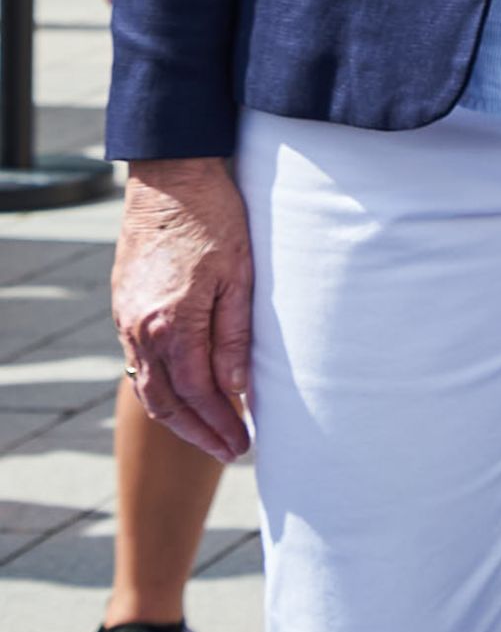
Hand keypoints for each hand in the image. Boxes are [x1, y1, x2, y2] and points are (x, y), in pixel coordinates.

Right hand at [109, 158, 251, 462]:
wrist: (170, 179)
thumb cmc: (216, 220)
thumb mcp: (240, 276)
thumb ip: (235, 336)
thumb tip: (237, 390)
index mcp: (173, 323)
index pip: (198, 393)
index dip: (221, 423)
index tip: (245, 443)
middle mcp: (142, 329)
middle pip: (167, 401)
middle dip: (200, 432)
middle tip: (232, 452)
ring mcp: (128, 321)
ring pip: (148, 387)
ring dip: (179, 417)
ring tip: (210, 434)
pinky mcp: (124, 309)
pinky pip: (140, 363)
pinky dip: (162, 388)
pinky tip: (185, 395)